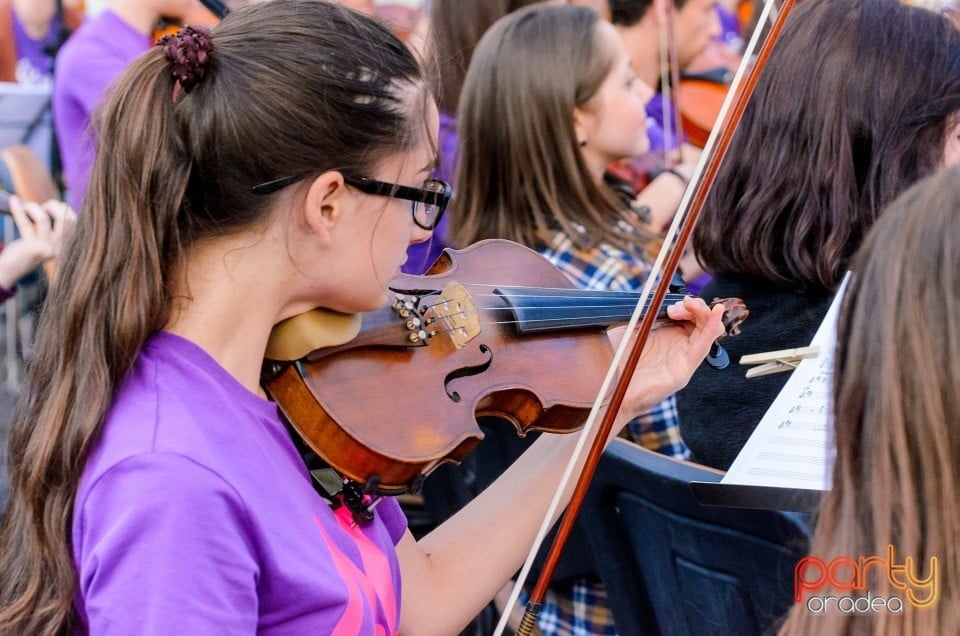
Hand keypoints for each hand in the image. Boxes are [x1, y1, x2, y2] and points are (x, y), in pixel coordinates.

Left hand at [0, 196, 75, 289]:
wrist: (12, 270)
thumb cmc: (27, 250)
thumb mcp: (45, 240)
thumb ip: (53, 228)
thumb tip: (53, 204)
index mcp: (66, 245)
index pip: (74, 221)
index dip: (64, 208)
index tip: (51, 206)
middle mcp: (59, 248)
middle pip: (65, 218)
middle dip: (53, 205)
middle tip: (41, 206)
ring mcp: (45, 249)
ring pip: (43, 219)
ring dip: (33, 207)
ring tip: (25, 207)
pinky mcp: (30, 249)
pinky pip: (25, 223)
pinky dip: (18, 210)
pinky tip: (13, 201)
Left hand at [607, 296, 723, 423]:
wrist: (608, 388)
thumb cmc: (616, 360)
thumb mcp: (629, 327)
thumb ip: (644, 311)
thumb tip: (657, 293)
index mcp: (667, 334)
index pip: (689, 313)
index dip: (684, 303)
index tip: (669, 302)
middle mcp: (679, 345)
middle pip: (701, 320)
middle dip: (694, 305)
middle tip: (676, 306)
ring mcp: (683, 357)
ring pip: (707, 330)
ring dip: (703, 312)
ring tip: (688, 305)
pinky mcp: (684, 369)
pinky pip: (703, 346)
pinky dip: (712, 327)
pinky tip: (716, 313)